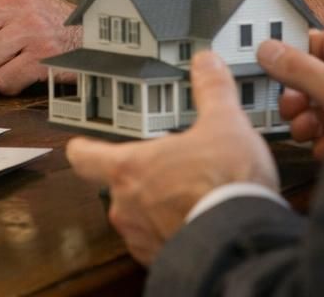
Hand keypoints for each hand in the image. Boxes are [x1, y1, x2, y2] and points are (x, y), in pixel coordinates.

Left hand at [67, 51, 278, 264]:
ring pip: (137, 218)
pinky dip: (173, 232)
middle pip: (117, 187)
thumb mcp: (224, 124)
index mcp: (129, 167)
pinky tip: (198, 222)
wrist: (242, 242)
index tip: (81, 144)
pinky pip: (159, 243)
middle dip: (139, 178)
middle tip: (165, 168)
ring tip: (189, 196)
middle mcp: (126, 205)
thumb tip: (206, 62)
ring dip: (156, 208)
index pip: (85, 156)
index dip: (83, 148)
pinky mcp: (162, 260)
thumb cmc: (225, 183)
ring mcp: (141, 237)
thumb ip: (212, 91)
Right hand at [259, 27, 323, 160]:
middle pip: (317, 78)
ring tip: (305, 129)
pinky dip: (322, 142)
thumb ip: (300, 67)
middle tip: (289, 102)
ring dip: (306, 120)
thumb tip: (271, 50)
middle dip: (298, 93)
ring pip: (321, 109)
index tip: (273, 59)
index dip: (297, 48)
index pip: (323, 41)